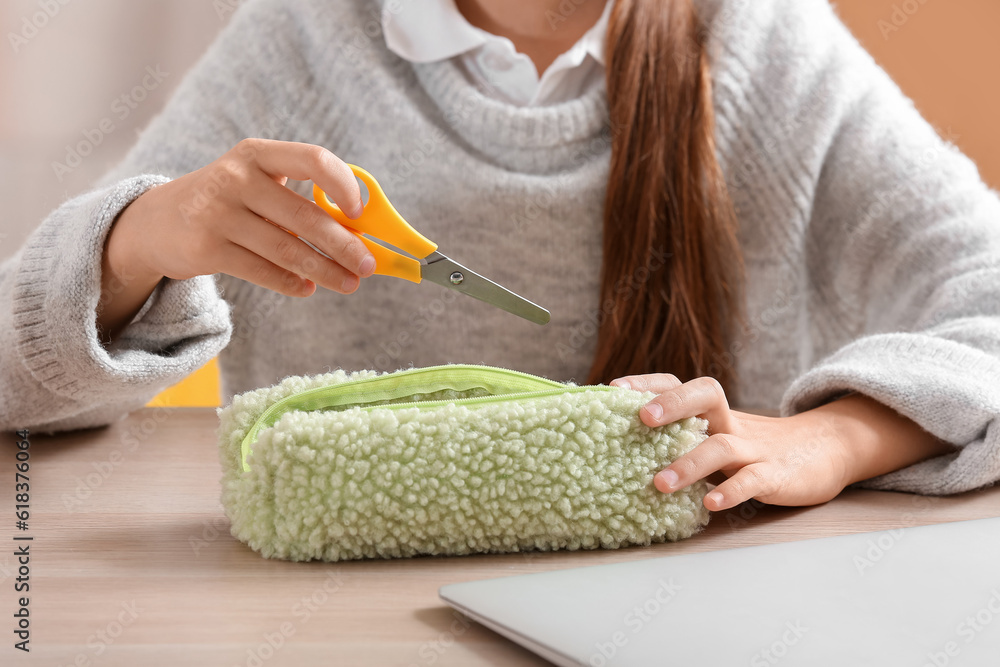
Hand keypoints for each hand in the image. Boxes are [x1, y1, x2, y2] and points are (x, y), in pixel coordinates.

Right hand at [99, 139, 375, 339]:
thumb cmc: (228, 203)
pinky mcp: (206, 248)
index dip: (344, 185)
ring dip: (324, 270)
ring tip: (349, 283)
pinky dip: (290, 282)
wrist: (156, 222)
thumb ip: (298, 200)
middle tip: (368, 265)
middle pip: (305, 215)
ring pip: (287, 249)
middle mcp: (235, 178)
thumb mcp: (256, 185)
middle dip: (344, 245)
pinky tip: (308, 288)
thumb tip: (356, 235)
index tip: (360, 213)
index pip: (312, 160)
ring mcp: (217, 213)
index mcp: (257, 154)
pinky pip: (262, 270)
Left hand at [610, 373, 855, 510]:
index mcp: (714, 412)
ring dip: (689, 463)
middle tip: (641, 417)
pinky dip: (732, 490)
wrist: (826, 450)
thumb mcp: (719, 433)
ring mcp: (755, 448)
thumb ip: (683, 436)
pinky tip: (711, 503)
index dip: (648, 383)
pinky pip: (753, 481)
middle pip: (706, 395)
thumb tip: (622, 444)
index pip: (680, 383)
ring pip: (722, 446)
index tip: (613, 387)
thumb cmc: (756, 447)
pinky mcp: (777, 476)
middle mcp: (731, 423)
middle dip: (673, 402)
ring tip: (659, 483)